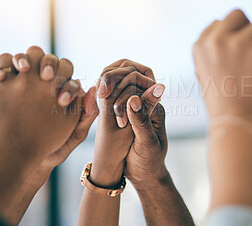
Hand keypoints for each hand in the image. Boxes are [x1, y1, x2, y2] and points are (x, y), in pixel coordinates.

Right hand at [0, 46, 83, 163]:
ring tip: (22, 69)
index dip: (65, 79)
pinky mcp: (2, 87)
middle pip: (45, 59)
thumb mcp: (74, 135)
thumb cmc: (53, 148)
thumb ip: (87, 115)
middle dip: (46, 63)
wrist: (21, 159)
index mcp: (61, 90)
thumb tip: (93, 89)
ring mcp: (21, 83)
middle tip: (45, 75)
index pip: (66, 72)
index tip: (62, 97)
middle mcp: (41, 82)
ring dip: (21, 59)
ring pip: (21, 60)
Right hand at [90, 60, 156, 186]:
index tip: (105, 93)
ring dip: (109, 84)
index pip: (141, 79)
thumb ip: (141, 121)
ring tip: (99, 94)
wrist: (145, 175)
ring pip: (122, 83)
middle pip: (131, 75)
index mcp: (155, 108)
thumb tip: (133, 98)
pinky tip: (97, 98)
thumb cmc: (149, 162)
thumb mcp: (146, 144)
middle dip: (115, 80)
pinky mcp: (126, 113)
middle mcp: (147, 104)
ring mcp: (136, 107)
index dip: (122, 80)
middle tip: (101, 92)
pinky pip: (116, 94)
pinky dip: (107, 92)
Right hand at [193, 10, 251, 123]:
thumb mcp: (208, 75)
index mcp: (200, 47)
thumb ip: (215, 53)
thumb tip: (234, 34)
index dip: (234, 32)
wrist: (238, 121)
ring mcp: (238, 42)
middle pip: (238, 15)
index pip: (218, 23)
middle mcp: (216, 40)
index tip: (243, 44)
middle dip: (249, 28)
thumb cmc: (224, 103)